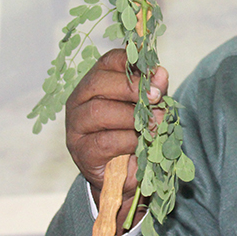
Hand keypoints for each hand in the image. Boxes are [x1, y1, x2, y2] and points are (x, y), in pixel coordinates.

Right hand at [65, 49, 167, 230]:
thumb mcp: (149, 106)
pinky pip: (105, 141)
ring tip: (155, 123)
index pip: (108, 61)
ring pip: (99, 112)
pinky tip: (141, 142)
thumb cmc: (137, 131)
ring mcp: (76, 127)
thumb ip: (154, 89)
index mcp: (96, 83)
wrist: (128, 174)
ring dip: (133, 117)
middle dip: (132, 88)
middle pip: (98, 83)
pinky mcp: (81, 151)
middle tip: (156, 97)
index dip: (131, 61)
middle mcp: (79, 101)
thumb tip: (160, 73)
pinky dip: (129, 140)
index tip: (154, 71)